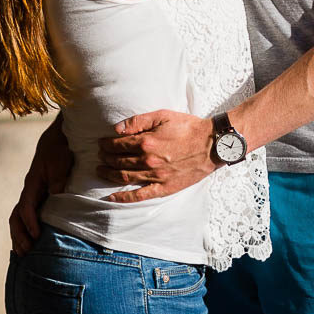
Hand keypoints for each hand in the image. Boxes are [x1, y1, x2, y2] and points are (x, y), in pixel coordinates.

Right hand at [10, 120, 72, 253]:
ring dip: (18, 236)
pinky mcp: (38, 198)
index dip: (30, 223)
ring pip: (18, 219)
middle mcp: (29, 192)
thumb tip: (56, 196)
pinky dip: (23, 231)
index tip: (37, 236)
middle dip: (19, 235)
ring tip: (23, 254)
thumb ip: (57, 179)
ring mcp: (32, 195)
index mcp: (32, 184)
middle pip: (17, 217)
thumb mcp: (60, 161)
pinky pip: (25, 217)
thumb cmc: (59, 150)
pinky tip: (27, 244)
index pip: (26, 207)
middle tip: (27, 251)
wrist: (57, 139)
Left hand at [96, 109, 216, 202]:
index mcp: (146, 142)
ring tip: (100, 170)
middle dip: (105, 158)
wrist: (213, 144)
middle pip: (118, 161)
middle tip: (100, 155)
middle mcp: (149, 161)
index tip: (101, 143)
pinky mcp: (165, 188)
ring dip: (108, 174)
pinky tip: (112, 197)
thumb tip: (116, 129)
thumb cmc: (188, 127)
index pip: (117, 145)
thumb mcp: (162, 116)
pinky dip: (124, 197)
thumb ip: (138, 121)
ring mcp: (156, 176)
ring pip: (124, 177)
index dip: (106, 144)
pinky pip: (140, 195)